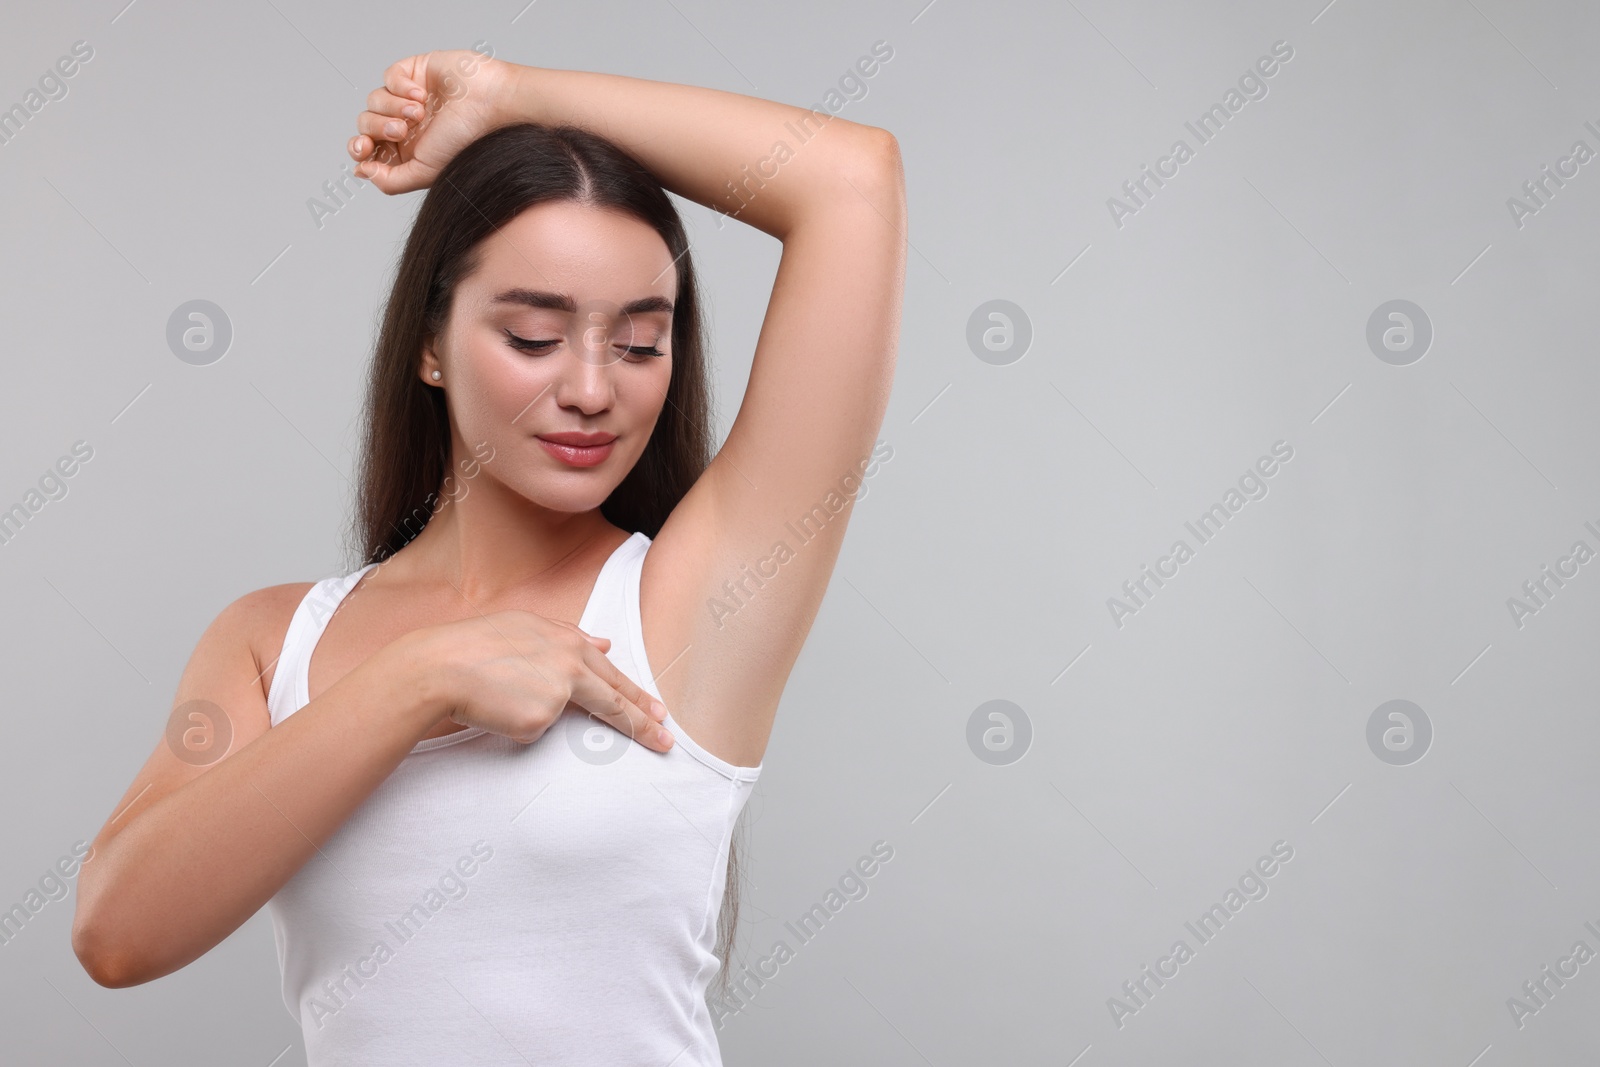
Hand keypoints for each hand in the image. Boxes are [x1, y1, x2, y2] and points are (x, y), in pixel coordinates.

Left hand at [346, 50, 516, 194]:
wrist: (489, 106)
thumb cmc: (466, 140)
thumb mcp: (425, 172)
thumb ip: (391, 181)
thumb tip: (363, 171)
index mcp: (407, 151)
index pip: (368, 149)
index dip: (359, 148)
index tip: (364, 148)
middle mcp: (406, 125)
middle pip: (366, 124)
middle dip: (378, 127)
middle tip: (401, 131)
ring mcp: (408, 98)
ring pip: (374, 100)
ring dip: (392, 107)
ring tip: (419, 113)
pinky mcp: (414, 72)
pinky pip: (388, 77)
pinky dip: (399, 86)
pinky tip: (421, 95)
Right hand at [418, 610, 674, 751]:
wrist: (441, 665)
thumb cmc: (476, 644)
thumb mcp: (526, 626)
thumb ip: (569, 635)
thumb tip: (605, 643)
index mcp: (570, 642)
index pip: (614, 675)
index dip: (638, 696)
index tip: (659, 711)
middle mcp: (571, 666)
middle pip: (616, 701)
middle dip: (643, 722)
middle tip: (666, 739)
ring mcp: (557, 695)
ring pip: (559, 716)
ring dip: (537, 711)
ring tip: (506, 695)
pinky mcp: (539, 720)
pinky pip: (531, 730)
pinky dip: (515, 724)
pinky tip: (494, 706)